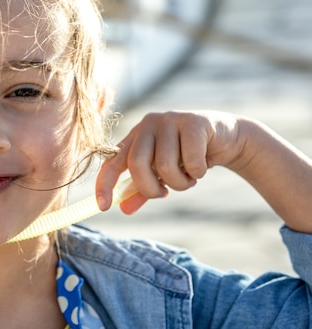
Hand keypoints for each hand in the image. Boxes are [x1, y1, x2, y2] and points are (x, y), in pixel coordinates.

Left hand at [96, 111, 243, 213]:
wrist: (226, 139)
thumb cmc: (188, 156)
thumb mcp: (163, 174)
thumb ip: (143, 189)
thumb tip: (124, 209)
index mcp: (135, 136)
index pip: (112, 160)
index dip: (105, 183)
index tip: (102, 206)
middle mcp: (148, 124)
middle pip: (136, 163)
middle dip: (150, 188)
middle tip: (164, 194)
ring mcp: (170, 120)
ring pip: (164, 166)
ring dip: (179, 183)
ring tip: (189, 178)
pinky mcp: (193, 122)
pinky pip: (190, 161)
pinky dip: (197, 173)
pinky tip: (203, 166)